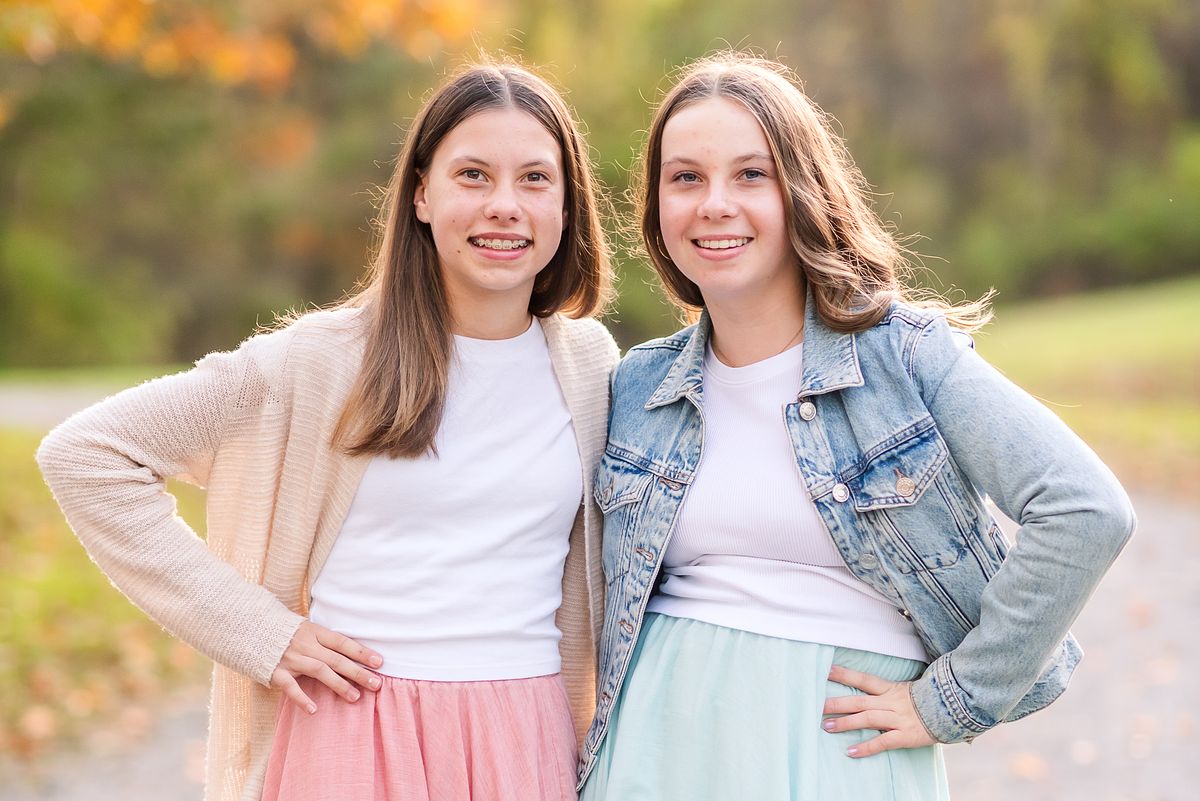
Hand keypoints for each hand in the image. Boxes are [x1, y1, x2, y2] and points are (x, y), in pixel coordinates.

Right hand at [270, 621, 383, 713]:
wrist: (247, 628)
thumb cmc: (281, 631)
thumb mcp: (304, 627)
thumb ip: (322, 639)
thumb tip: (348, 650)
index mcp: (314, 631)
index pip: (342, 642)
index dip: (361, 652)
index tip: (379, 662)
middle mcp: (305, 644)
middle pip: (336, 659)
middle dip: (358, 672)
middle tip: (377, 684)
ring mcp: (291, 658)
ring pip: (320, 671)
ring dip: (339, 685)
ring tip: (356, 697)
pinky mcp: (276, 672)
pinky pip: (291, 687)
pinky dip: (302, 698)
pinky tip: (314, 710)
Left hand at [821, 664, 936, 756]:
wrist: (951, 711)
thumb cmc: (924, 702)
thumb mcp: (904, 690)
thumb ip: (885, 690)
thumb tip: (864, 688)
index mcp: (890, 689)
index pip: (863, 679)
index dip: (845, 674)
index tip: (826, 671)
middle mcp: (891, 702)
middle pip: (860, 701)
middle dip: (838, 704)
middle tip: (818, 706)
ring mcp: (898, 719)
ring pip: (867, 719)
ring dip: (845, 723)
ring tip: (826, 726)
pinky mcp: (905, 736)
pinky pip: (883, 742)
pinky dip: (866, 747)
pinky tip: (850, 752)